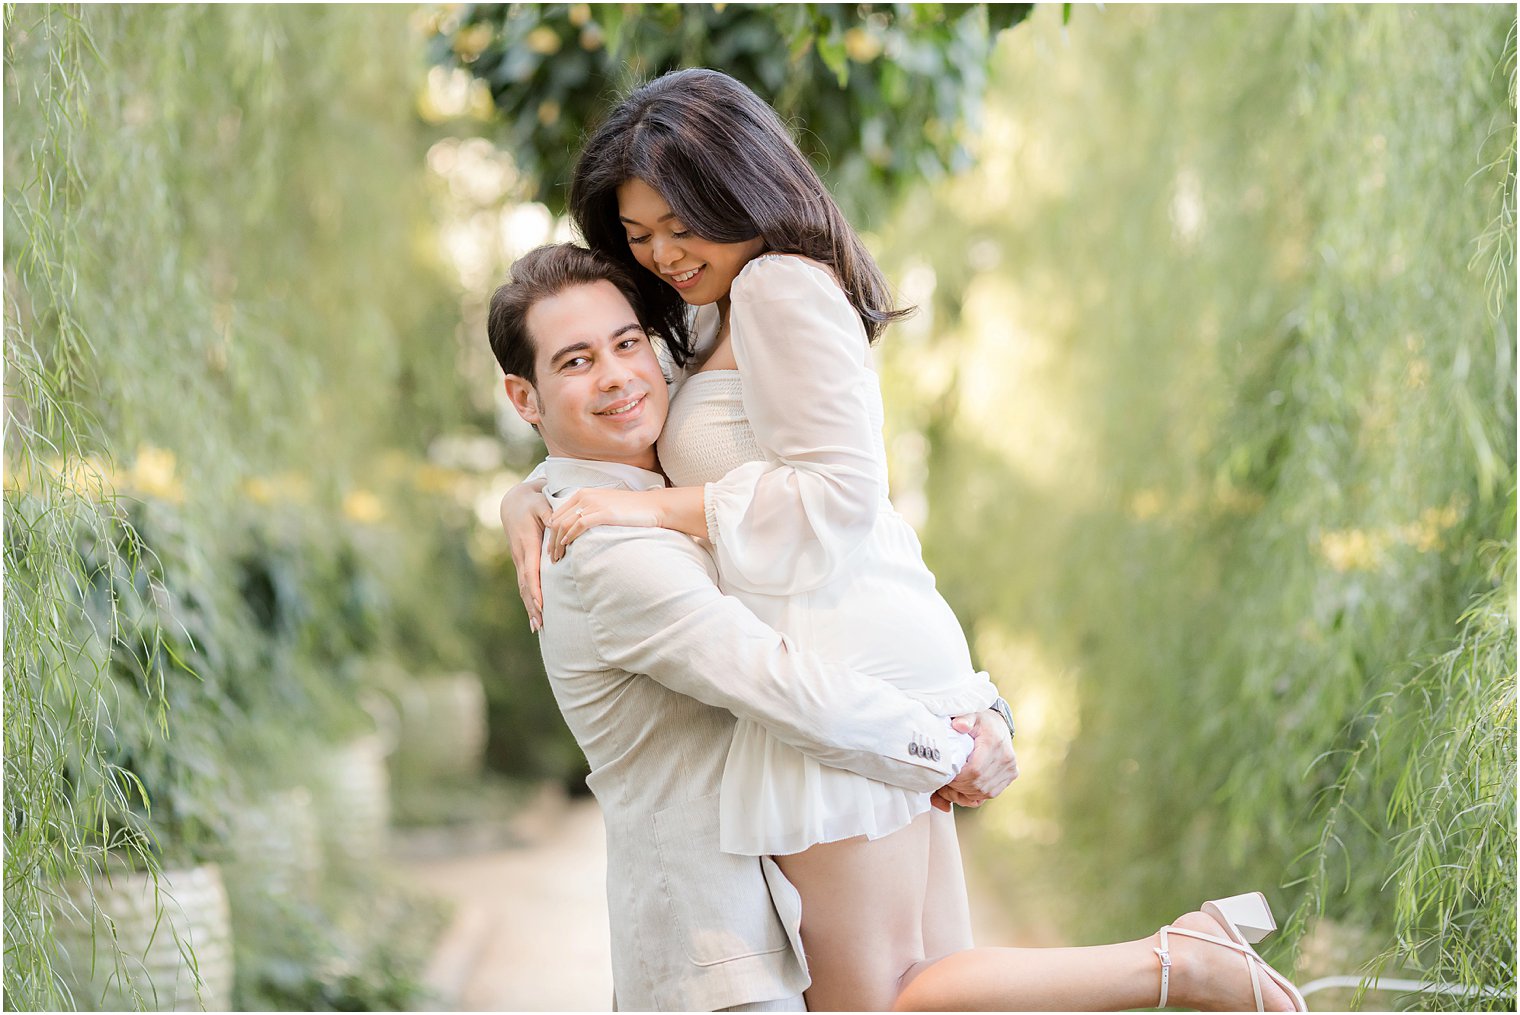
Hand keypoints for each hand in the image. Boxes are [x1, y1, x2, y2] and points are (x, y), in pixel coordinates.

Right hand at [499, 478, 549, 630]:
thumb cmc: (533, 501)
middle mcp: (520, 554)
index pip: (531, 571)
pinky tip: (535, 613)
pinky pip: (524, 582)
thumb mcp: (541, 503)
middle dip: (532, 606)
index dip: (535, 589)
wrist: (514, 500)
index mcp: (527, 543)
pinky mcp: (521, 561)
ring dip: (529, 607)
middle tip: (539, 625)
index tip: (541, 604)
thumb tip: (556, 525)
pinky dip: (528, 599)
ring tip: (537, 627)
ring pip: (523, 586)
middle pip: (525, 585)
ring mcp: (519, 559)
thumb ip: (550, 513)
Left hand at [545, 487, 664, 562]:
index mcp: (583, 493)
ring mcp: (594, 503)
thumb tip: (575, 528)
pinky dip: (570, 536)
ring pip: (565, 524)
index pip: (557, 514)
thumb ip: (589, 512)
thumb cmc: (630, 510)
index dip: (551, 532)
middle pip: (557, 520)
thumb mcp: (604, 506)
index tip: (551, 548)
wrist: (652, 506)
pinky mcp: (603, 512)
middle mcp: (585, 496)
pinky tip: (567, 545)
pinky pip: (579, 525)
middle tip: (551, 557)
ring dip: (558, 543)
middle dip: (551, 541)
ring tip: (557, 558)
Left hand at [931, 710, 1017, 810]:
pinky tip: (964, 788)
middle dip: (958, 788)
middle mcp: (1005, 759)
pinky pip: (991, 794)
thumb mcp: (971, 716)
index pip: (974, 771)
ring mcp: (1010, 769)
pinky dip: (975, 794)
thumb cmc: (981, 722)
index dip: (957, 778)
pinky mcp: (1011, 775)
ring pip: (984, 792)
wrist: (999, 724)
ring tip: (952, 786)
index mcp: (994, 743)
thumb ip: (964, 719)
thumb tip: (958, 725)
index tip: (944, 776)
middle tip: (944, 783)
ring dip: (965, 793)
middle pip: (978, 784)